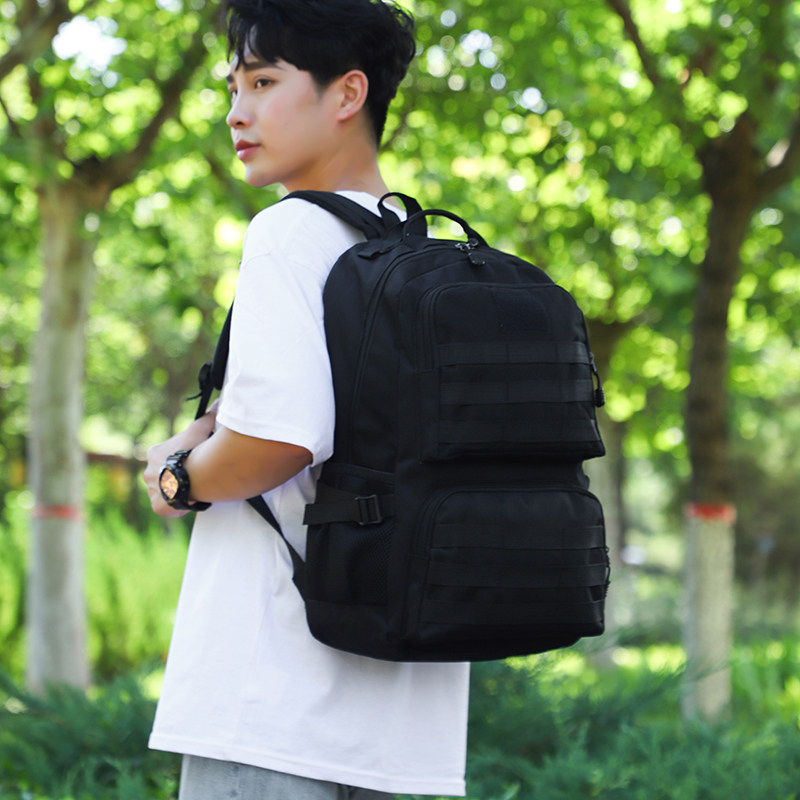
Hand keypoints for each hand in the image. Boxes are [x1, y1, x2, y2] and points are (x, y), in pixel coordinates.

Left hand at [143, 403, 217, 517]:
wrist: (192, 476)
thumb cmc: (193, 452)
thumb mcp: (199, 431)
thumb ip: (206, 418)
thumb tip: (216, 403)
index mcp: (154, 454)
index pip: (167, 455)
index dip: (181, 457)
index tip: (193, 459)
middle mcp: (148, 472)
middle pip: (163, 474)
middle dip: (176, 475)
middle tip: (195, 476)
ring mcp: (152, 491)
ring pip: (164, 491)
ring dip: (176, 491)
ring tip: (193, 490)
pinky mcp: (159, 507)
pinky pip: (166, 507)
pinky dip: (176, 506)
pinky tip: (188, 502)